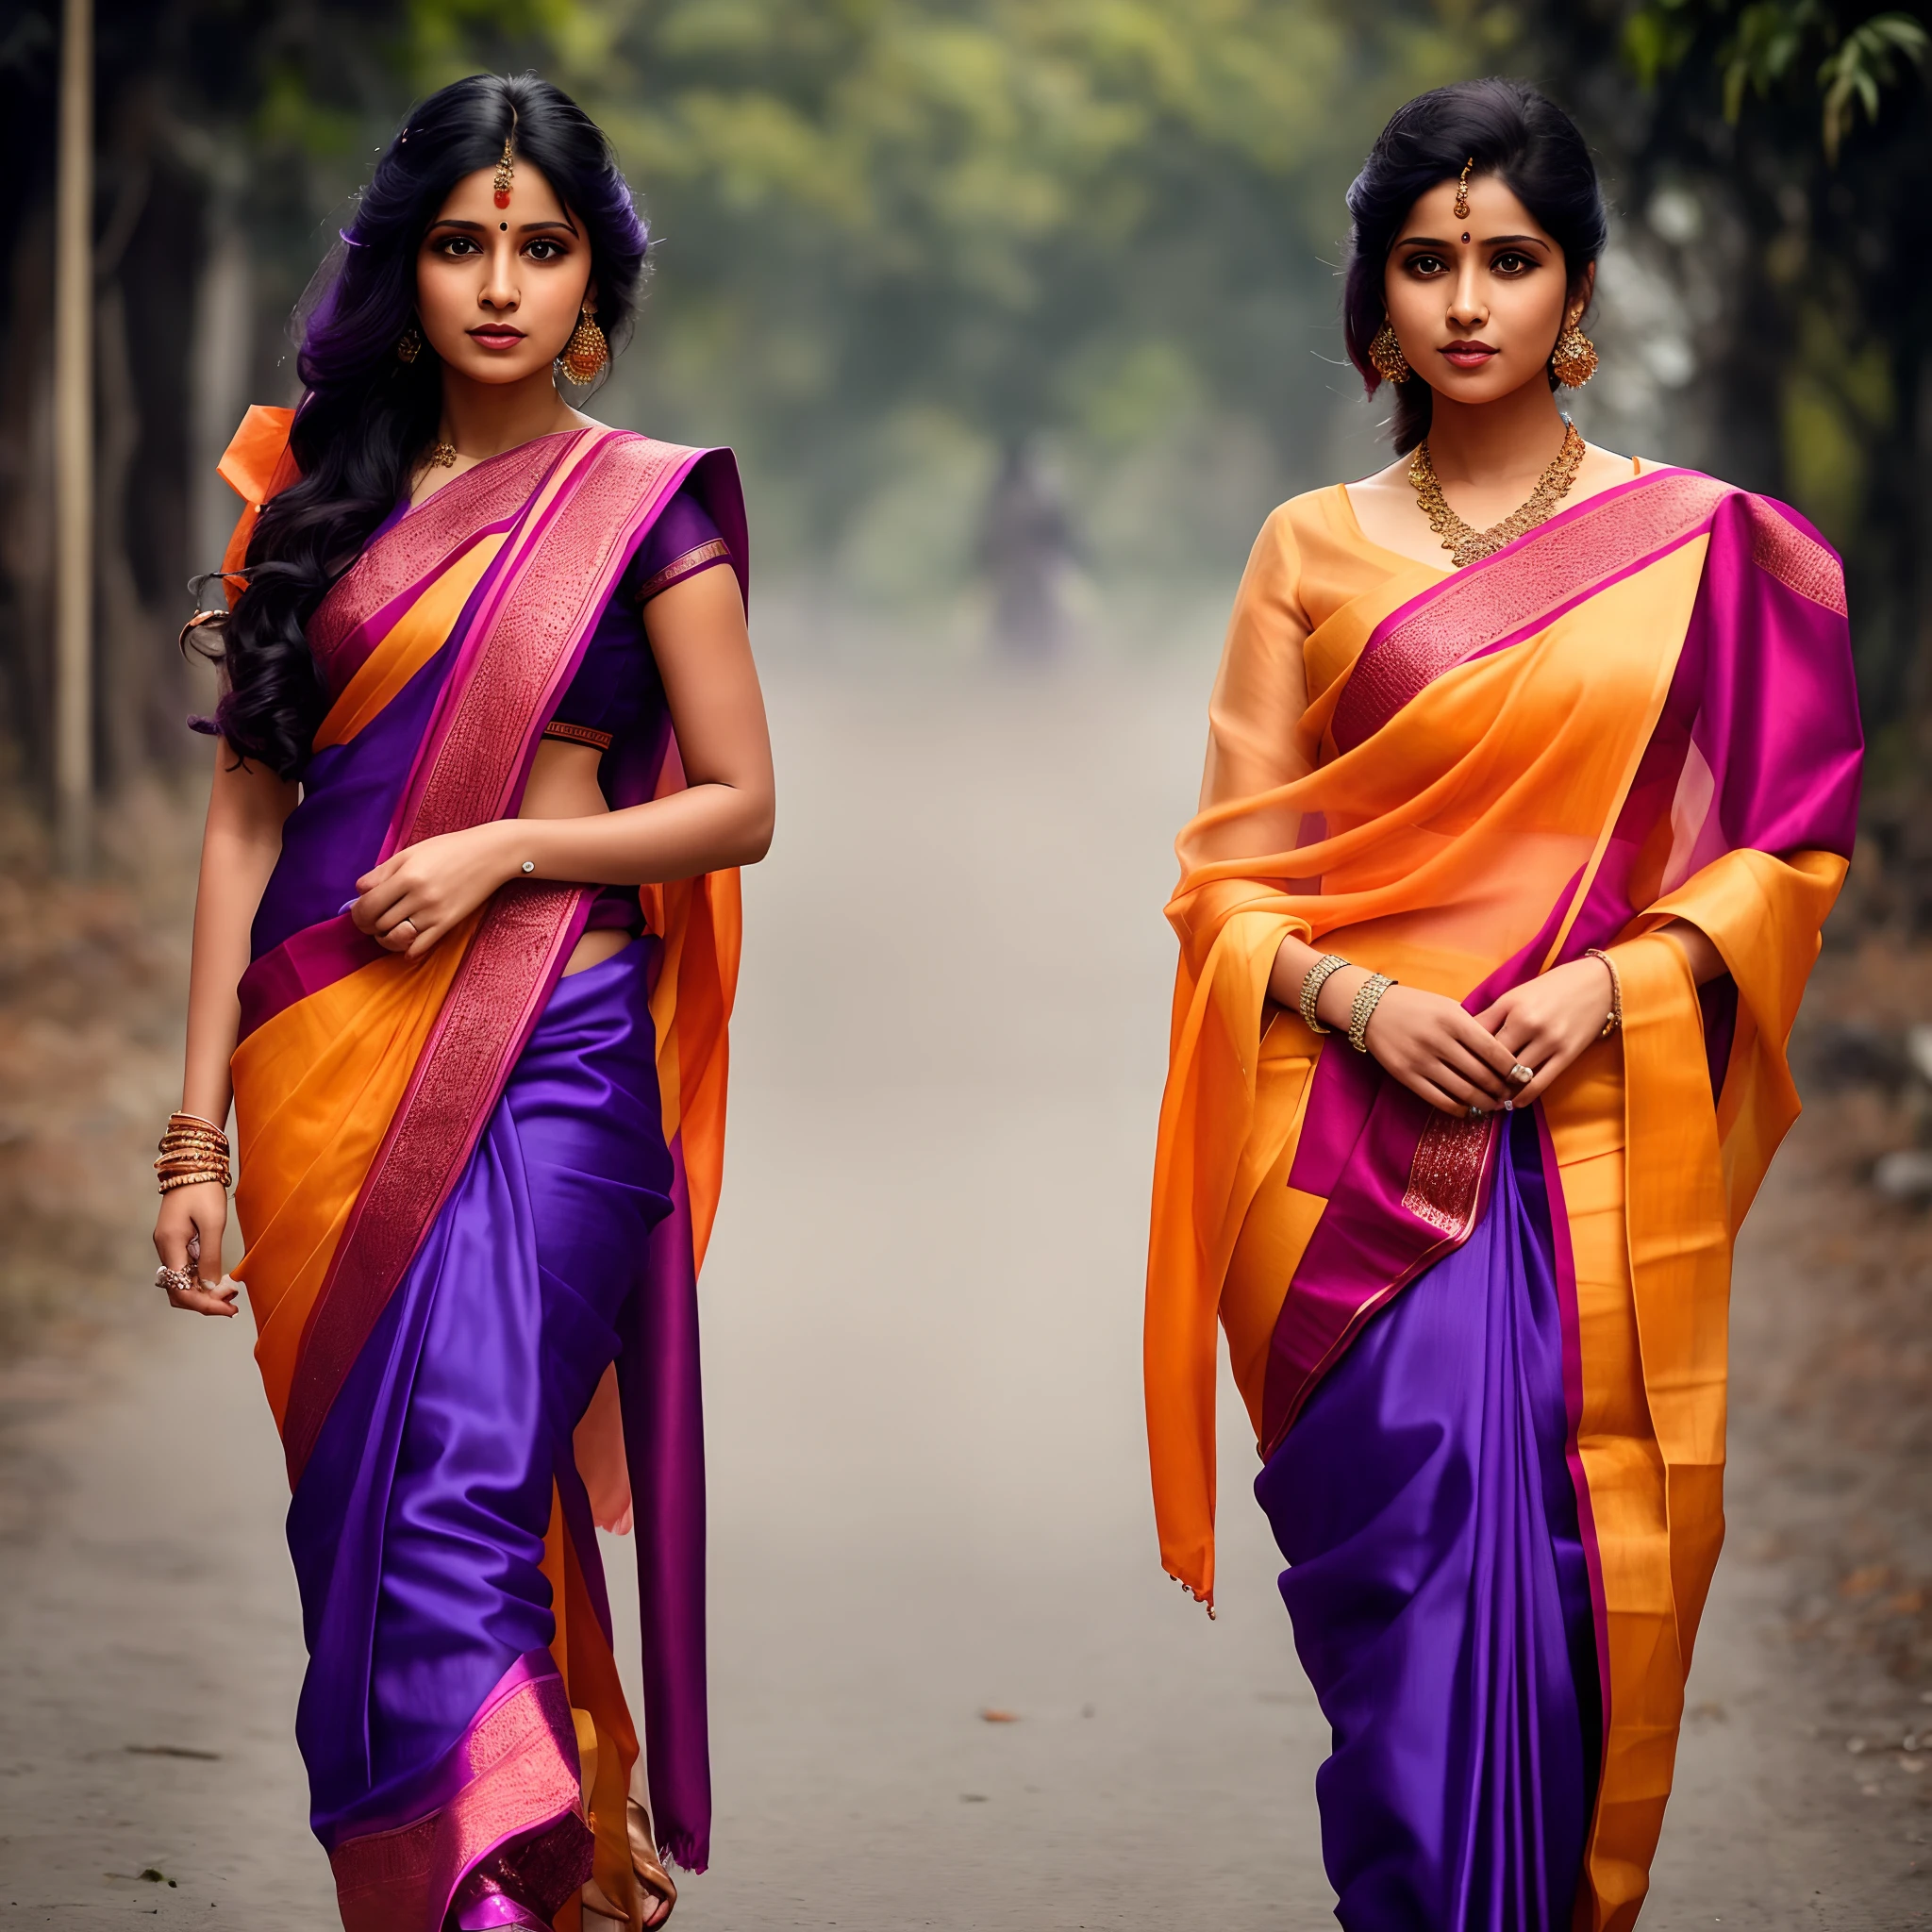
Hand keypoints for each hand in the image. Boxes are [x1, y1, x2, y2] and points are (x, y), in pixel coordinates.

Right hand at [152, 1181, 238, 1317]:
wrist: (193, 1163)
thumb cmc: (204, 1189)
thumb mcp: (213, 1223)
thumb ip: (210, 1257)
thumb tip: (209, 1288)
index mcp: (170, 1245)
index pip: (181, 1289)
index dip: (204, 1304)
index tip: (229, 1308)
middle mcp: (165, 1248)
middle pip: (178, 1290)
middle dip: (205, 1301)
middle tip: (233, 1304)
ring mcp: (169, 1244)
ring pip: (182, 1280)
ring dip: (204, 1291)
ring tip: (231, 1293)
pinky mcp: (177, 1239)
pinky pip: (186, 1267)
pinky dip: (202, 1278)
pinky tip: (220, 1279)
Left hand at [351, 823, 517, 958]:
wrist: (490, 854)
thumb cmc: (449, 849)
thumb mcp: (410, 853)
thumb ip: (381, 872)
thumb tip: (359, 893)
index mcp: (406, 876)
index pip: (367, 905)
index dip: (357, 913)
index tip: (360, 912)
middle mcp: (418, 897)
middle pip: (378, 924)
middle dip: (369, 926)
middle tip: (373, 921)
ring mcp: (434, 913)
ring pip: (395, 938)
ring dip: (385, 938)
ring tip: (389, 930)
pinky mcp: (448, 923)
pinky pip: (419, 947)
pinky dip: (407, 950)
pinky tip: (408, 940)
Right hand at [1349, 980, 1520, 1116]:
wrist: (1373, 1009)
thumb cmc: (1417, 1006)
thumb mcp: (1448, 1007)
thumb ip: (1473, 1028)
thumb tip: (1502, 1058)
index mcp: (1453, 1020)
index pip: (1493, 1051)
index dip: (1512, 1068)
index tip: (1523, 1077)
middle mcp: (1438, 1041)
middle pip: (1482, 1074)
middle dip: (1501, 1089)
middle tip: (1512, 1095)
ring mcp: (1421, 1060)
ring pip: (1464, 1091)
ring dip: (1484, 1102)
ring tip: (1494, 1105)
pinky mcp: (1406, 1076)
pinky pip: (1440, 1100)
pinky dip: (1459, 1108)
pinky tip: (1468, 1109)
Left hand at [1473, 956, 1615, 1110]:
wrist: (1598, 983)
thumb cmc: (1551, 987)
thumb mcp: (1515, 995)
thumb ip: (1490, 1016)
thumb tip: (1462, 1038)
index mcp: (1510, 1006)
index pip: (1477, 1039)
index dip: (1464, 1057)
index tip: (1454, 1071)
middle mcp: (1528, 1023)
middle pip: (1493, 1060)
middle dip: (1479, 1077)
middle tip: (1467, 1090)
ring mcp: (1549, 1041)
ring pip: (1515, 1075)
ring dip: (1500, 1090)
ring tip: (1487, 1100)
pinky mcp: (1567, 1055)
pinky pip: (1540, 1083)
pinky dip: (1523, 1096)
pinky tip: (1512, 1103)